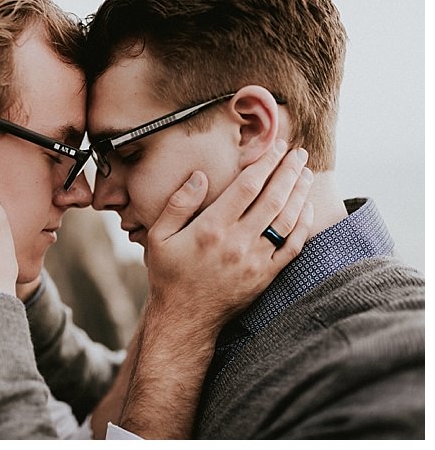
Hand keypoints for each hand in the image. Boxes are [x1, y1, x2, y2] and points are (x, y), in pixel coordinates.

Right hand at [146, 140, 313, 328]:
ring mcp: (255, 261)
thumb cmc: (169, 275)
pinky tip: (307, 208)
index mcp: (212, 228)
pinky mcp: (265, 276)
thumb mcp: (159, 237)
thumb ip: (177, 204)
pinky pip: (292, 247)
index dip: (265, 163)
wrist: (184, 318)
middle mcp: (237, 242)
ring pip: (287, 219)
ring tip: (306, 173)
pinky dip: (303, 225)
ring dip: (300, 193)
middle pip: (273, 198)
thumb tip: (199, 176)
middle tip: (300, 153)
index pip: (247, 187)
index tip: (277, 147)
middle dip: (289, 171)